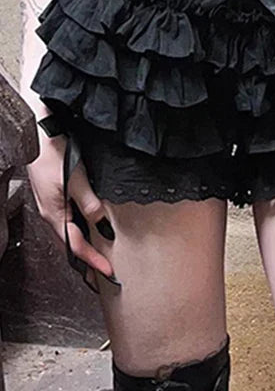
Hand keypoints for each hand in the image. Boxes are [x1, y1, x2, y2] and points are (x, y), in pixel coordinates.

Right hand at [28, 131, 114, 281]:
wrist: (37, 132)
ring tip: (97, 255)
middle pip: (70, 243)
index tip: (108, 271)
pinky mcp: (53, 194)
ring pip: (68, 231)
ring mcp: (51, 204)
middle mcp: (50, 212)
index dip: (93, 260)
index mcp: (54, 213)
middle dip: (87, 258)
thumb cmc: (52, 153)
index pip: (76, 246)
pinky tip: (87, 226)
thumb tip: (102, 224)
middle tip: (102, 272)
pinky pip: (67, 218)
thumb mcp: (75, 179)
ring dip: (83, 244)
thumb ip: (89, 203)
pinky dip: (79, 228)